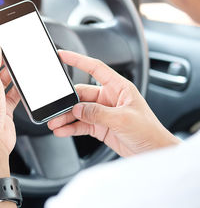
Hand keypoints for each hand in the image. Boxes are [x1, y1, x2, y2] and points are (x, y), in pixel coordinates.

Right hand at [48, 51, 179, 156]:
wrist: (153, 152)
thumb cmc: (149, 132)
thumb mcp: (123, 119)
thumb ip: (98, 113)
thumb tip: (78, 109)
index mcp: (118, 88)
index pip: (95, 68)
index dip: (78, 60)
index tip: (63, 56)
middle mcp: (109, 98)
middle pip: (81, 94)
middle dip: (66, 102)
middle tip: (55, 110)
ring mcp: (103, 113)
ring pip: (78, 111)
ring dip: (65, 117)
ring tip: (55, 123)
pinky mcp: (100, 127)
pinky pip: (80, 125)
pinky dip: (70, 128)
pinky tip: (62, 130)